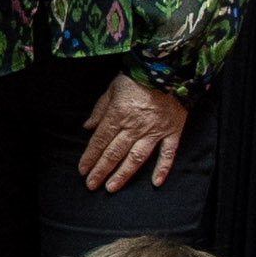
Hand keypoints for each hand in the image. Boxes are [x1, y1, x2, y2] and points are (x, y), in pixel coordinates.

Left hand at [78, 74, 186, 193]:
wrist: (170, 69)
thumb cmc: (138, 76)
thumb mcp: (113, 88)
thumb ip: (100, 109)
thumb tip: (87, 127)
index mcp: (118, 115)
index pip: (100, 141)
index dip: (90, 157)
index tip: (82, 170)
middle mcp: (135, 126)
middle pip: (114, 153)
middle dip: (101, 170)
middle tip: (91, 185)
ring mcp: (155, 131)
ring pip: (136, 158)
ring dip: (123, 174)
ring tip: (112, 187)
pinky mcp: (172, 131)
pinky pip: (168, 153)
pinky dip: (163, 169)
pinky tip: (155, 183)